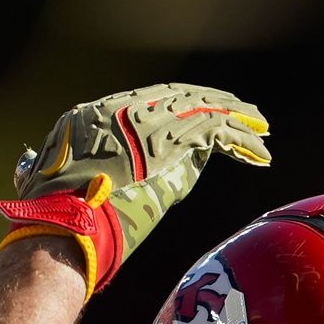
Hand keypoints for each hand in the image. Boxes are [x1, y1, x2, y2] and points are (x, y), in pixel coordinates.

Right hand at [0, 83, 269, 299]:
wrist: (62, 224)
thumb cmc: (66, 220)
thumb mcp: (83, 186)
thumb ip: (118, 173)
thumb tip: (155, 178)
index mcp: (97, 114)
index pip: (152, 100)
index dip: (184, 105)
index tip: (208, 110)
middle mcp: (120, 109)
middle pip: (182, 98)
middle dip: (216, 104)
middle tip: (244, 113)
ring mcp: (143, 122)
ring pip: (203, 111)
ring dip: (237, 120)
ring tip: (262, 128)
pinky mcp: (167, 140)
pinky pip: (216, 133)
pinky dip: (242, 142)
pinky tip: (261, 152)